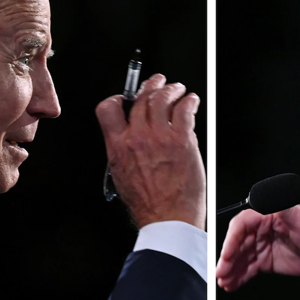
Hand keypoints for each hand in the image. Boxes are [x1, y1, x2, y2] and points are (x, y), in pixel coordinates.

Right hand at [96, 74, 205, 229]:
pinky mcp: (183, 140)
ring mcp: (161, 137)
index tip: (127, 97)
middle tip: (157, 82)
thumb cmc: (148, 204)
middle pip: (141, 98)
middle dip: (150, 85)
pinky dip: (189, 101)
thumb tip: (129, 136)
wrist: (169, 218)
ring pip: (162, 98)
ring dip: (171, 89)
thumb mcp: (121, 175)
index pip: (108, 108)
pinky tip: (191, 101)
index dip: (119, 98)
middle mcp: (138, 138)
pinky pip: (185, 110)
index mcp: (118, 147)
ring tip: (177, 88)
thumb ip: (123, 151)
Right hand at [216, 205, 299, 290]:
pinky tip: (232, 284)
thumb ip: (283, 207)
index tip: (227, 254)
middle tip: (221, 272)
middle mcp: (260, 229)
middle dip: (227, 258)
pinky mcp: (265, 260)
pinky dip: (239, 276)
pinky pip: (248, 268)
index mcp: (265, 215)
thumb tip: (268, 195)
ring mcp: (261, 245)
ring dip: (230, 269)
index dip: (231, 239)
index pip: (241, 225)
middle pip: (237, 242)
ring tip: (225, 282)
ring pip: (239, 257)